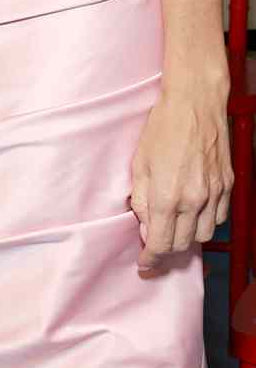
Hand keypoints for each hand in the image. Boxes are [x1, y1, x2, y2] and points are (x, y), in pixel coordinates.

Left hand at [129, 83, 231, 270]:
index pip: (159, 244)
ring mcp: (214, 193)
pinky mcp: (227, 184)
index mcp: (166, 197)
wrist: (194, 103)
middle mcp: (193, 199)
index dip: (150, 259)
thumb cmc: (162, 129)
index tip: (145, 264)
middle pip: (182, 245)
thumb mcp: (138, 165)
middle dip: (166, 250)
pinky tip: (194, 212)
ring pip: (204, 235)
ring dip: (188, 237)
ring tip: (175, 227)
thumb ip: (140, 202)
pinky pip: (219, 217)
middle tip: (155, 246)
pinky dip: (206, 221)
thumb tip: (144, 226)